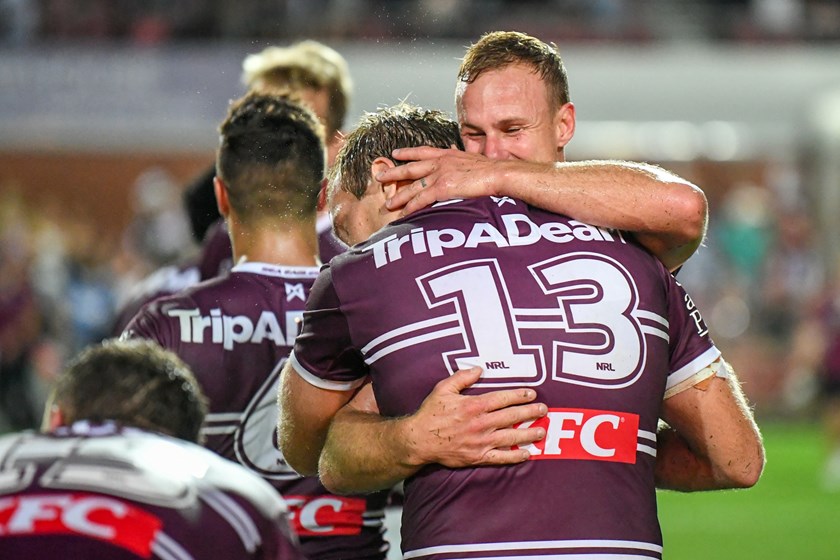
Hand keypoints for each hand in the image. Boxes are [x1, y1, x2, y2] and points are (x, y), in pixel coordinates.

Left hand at [378, 146, 499, 216]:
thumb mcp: (473, 159)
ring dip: (399, 196)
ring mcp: (439, 175)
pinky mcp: (442, 188)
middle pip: (410, 168)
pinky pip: (421, 200)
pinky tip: (404, 214)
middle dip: (393, 173)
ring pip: (412, 187)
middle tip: (379, 177)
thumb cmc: (492, 170)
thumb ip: (462, 160)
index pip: (422, 152)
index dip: (407, 152)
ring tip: (388, 203)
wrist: (499, 174)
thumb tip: (461, 158)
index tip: (395, 153)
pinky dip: (411, 207)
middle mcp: (440, 162)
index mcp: (447, 154)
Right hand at [402, 367, 546, 467]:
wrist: (419, 439)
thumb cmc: (430, 413)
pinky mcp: (478, 456)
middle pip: (512, 416)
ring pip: (511, 437)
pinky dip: (515, 457)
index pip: (503, 399)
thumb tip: (479, 369)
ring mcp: (481, 441)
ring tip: (542, 431)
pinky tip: (527, 454)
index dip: (519, 395)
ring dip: (528, 434)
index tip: (532, 394)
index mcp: (474, 405)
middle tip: (544, 410)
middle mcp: (481, 423)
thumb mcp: (443, 388)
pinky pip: (500, 458)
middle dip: (530, 412)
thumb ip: (462, 377)